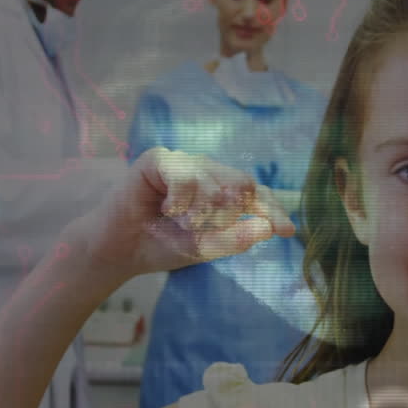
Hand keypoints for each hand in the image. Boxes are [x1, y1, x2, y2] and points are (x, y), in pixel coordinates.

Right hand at [75, 147, 294, 277]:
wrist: (120, 249)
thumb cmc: (161, 245)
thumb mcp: (203, 248)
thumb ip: (235, 238)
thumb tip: (268, 228)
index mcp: (222, 192)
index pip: (258, 194)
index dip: (273, 209)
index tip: (287, 231)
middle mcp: (208, 173)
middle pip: (242, 184)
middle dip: (230, 214)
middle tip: (205, 229)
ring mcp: (185, 163)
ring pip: (216, 180)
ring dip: (204, 210)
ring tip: (185, 223)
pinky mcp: (160, 159)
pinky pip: (186, 174)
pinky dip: (182, 198)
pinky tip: (170, 209)